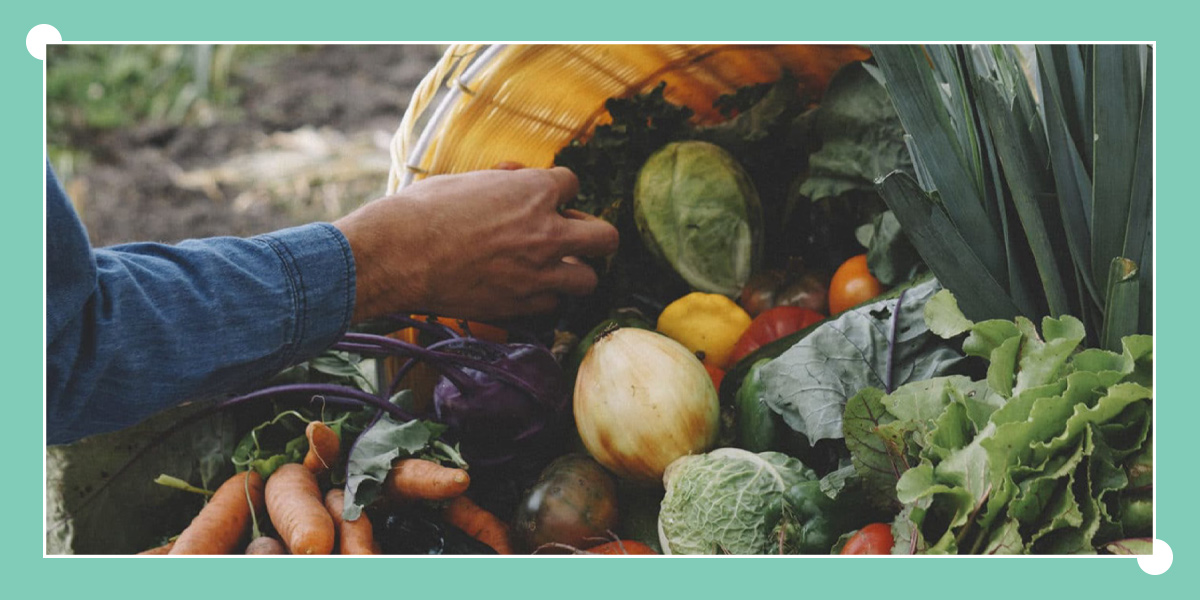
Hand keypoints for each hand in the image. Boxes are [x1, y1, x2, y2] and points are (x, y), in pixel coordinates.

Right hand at [334, 167, 617, 322]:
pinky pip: (554, 305)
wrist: (396, 256)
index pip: (573, 184)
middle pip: (605, 237)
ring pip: (589, 279)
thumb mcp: (465, 180)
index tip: (541, 199)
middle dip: (592, 236)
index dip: (556, 191)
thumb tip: (516, 177)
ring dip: (574, 272)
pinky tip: (525, 289)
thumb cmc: (422, 211)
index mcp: (535, 191)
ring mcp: (538, 273)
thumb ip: (502, 182)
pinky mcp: (521, 305)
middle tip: (570, 236)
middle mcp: (547, 232)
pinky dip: (544, 297)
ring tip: (553, 269)